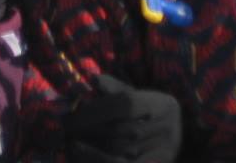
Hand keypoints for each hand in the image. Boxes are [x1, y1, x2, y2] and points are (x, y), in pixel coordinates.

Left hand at [63, 74, 181, 162]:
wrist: (165, 143)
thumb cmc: (145, 119)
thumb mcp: (135, 99)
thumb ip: (116, 89)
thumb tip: (95, 80)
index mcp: (164, 105)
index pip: (126, 103)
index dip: (98, 107)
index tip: (74, 111)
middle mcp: (169, 129)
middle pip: (120, 129)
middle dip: (89, 127)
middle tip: (66, 126)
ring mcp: (164, 152)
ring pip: (118, 149)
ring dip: (90, 144)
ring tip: (70, 138)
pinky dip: (97, 158)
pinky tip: (79, 151)